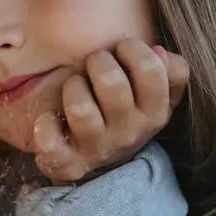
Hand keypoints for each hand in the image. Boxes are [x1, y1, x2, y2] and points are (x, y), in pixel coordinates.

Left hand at [32, 38, 190, 183]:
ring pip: (80, 108)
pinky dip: (45, 126)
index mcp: (155, 112)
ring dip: (72, 87)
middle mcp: (130, 132)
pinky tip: (50, 118)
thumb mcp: (157, 96)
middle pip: (111, 82)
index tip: (122, 50)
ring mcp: (98, 149)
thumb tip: (160, 51)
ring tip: (75, 88)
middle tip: (93, 65)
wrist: (106, 167)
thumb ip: (170, 71)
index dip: (133, 48)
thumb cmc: (129, 114)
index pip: (151, 69)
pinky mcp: (68, 163)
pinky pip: (50, 143)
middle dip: (97, 61)